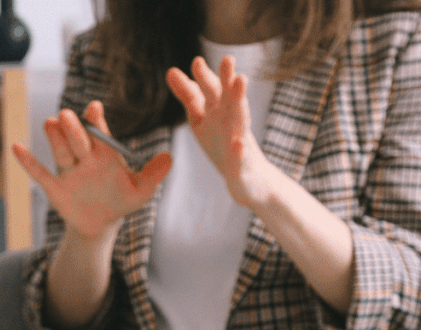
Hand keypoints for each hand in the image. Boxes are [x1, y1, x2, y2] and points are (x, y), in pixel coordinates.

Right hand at [13, 100, 171, 239]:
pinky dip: (28, 162)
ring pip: (61, 151)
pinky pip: (40, 173)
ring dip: (55, 138)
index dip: (96, 121)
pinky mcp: (55, 187)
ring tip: (50, 123)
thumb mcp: (140, 191)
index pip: (100, 133)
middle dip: (74, 128)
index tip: (94, 108)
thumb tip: (170, 158)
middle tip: (68, 115)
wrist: (102, 224)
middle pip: (78, 140)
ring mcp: (69, 171)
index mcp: (105, 154)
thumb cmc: (121, 202)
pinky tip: (16, 148)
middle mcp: (85, 158)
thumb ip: (153, 174)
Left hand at [166, 55, 274, 208]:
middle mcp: (231, 120)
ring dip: (241, 102)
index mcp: (219, 111)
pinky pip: (240, 157)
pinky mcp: (242, 164)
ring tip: (242, 82)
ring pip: (241, 119)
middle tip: (228, 59)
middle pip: (229, 98)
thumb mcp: (202, 118)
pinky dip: (240, 151)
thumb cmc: (223, 143)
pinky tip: (238, 144)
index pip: (210, 91)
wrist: (249, 179)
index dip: (204, 77)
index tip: (197, 61)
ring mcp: (239, 141)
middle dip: (227, 80)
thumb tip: (171, 70)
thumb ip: (189, 96)